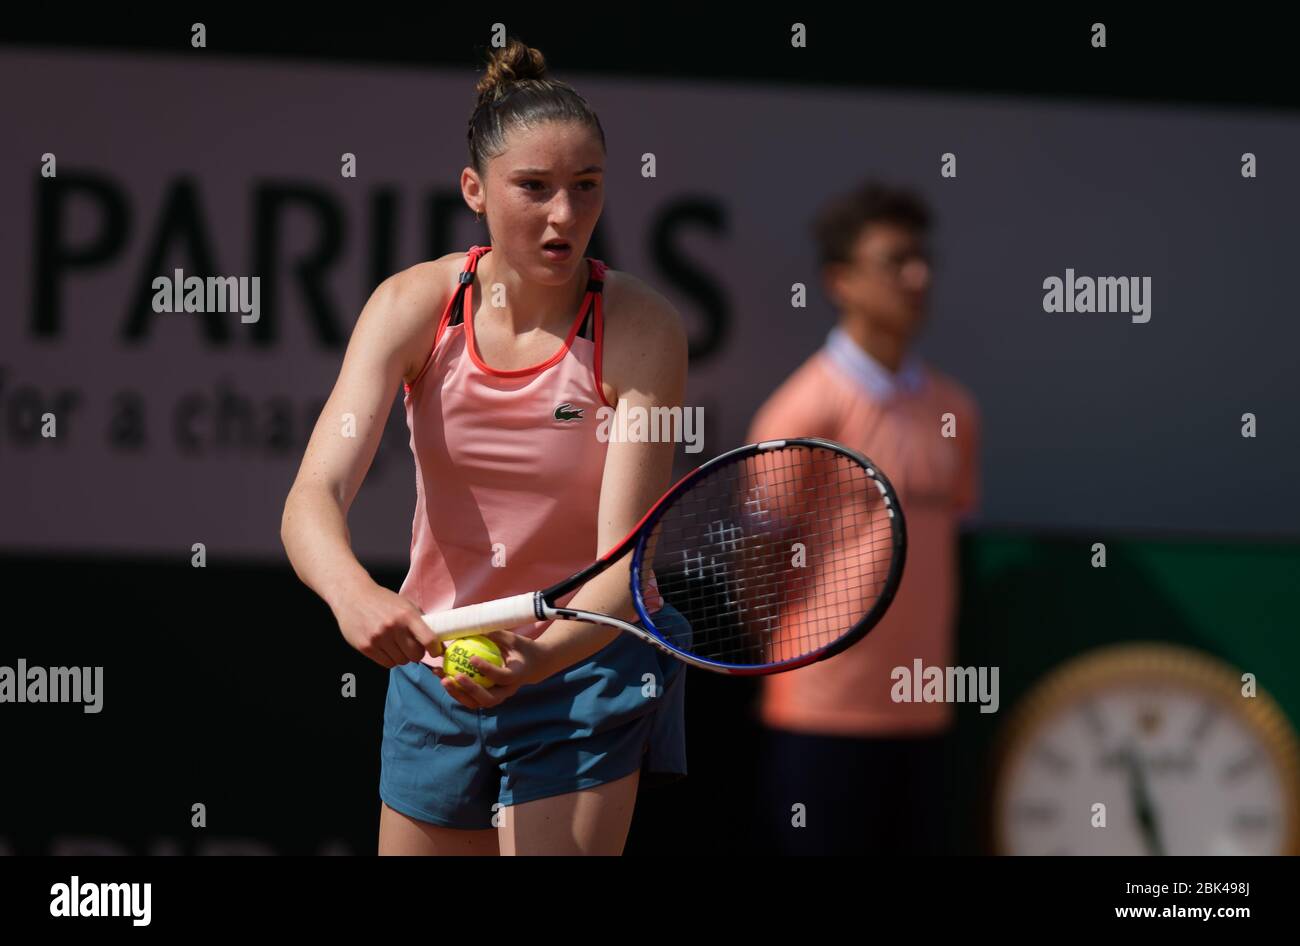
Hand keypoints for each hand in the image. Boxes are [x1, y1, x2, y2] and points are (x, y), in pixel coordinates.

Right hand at [330, 580, 440, 667]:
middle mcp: (394, 627)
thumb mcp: (404, 604)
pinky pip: (386, 663)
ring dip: (401, 656)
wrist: (352, 596)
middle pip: (415, 655)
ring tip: (395, 645)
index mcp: (407, 615)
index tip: (435, 651)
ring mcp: (378, 638)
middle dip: (416, 653)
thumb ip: (419, 620)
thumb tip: (437, 640)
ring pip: (400, 661)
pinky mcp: (366, 647)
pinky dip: (389, 659)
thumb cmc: (382, 600)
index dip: (435, 649)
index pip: (428, 639)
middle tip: (411, 647)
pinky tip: (385, 648)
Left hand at [434, 630, 552, 709]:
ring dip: (458, 693)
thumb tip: (473, 622)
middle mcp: (507, 691)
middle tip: (455, 676)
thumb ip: (495, 633)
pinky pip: (470, 699)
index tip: (472, 658)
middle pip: (488, 698)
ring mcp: (497, 697)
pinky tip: (441, 677)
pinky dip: (455, 690)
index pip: (502, 676)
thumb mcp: (512, 638)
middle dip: (470, 689)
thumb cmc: (520, 648)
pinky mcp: (487, 698)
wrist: (532, 666)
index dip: (487, 669)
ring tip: (443, 679)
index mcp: (517, 675)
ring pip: (476, 703)